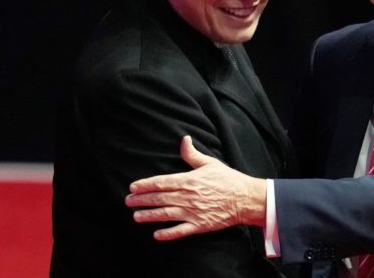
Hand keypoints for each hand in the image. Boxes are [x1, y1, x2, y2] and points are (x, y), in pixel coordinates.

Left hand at [125, 136, 266, 240]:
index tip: (132, 187)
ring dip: (149, 215)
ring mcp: (193, 212)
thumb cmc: (228, 179)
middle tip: (128, 201)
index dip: (145, 185)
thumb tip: (184, 139)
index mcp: (189, 180)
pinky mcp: (200, 225)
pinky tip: (156, 234)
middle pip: (160, 198)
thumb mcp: (210, 163)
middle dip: (141, 200)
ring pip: (165, 214)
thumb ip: (192, 154)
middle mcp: (188, 196)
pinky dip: (167, 234)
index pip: (161, 182)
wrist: (245, 198)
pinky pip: (180, 231)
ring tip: (136, 216)